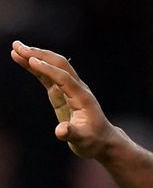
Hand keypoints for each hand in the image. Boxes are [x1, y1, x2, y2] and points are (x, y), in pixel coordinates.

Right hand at [10, 40, 120, 158]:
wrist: (102, 140)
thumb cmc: (93, 140)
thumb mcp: (83, 140)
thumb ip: (71, 134)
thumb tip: (60, 131)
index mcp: (83, 97)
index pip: (64, 78)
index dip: (48, 69)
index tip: (32, 60)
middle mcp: (78, 89)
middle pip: (59, 66)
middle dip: (40, 55)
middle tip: (18, 46)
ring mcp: (70, 89)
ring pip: (52, 67)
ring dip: (35, 57)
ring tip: (16, 48)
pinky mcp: (62, 93)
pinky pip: (47, 76)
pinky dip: (35, 68)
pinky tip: (23, 60)